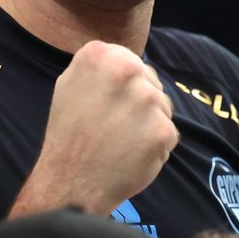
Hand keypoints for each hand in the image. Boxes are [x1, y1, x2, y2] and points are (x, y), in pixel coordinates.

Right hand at [9, 41, 177, 217]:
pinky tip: (131, 155)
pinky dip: (155, 146)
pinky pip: (168, 133)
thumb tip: (127, 59)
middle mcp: (127, 71)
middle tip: (111, 125)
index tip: (105, 104)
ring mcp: (148, 101)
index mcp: (100, 55)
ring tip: (119, 140)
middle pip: (151, 83)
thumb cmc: (69, 134)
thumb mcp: (70, 84)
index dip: (123, 87)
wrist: (70, 182)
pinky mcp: (163, 129)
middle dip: (139, 104)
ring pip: (162, 107)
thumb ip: (100, 65)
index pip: (132, 62)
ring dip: (149, 124)